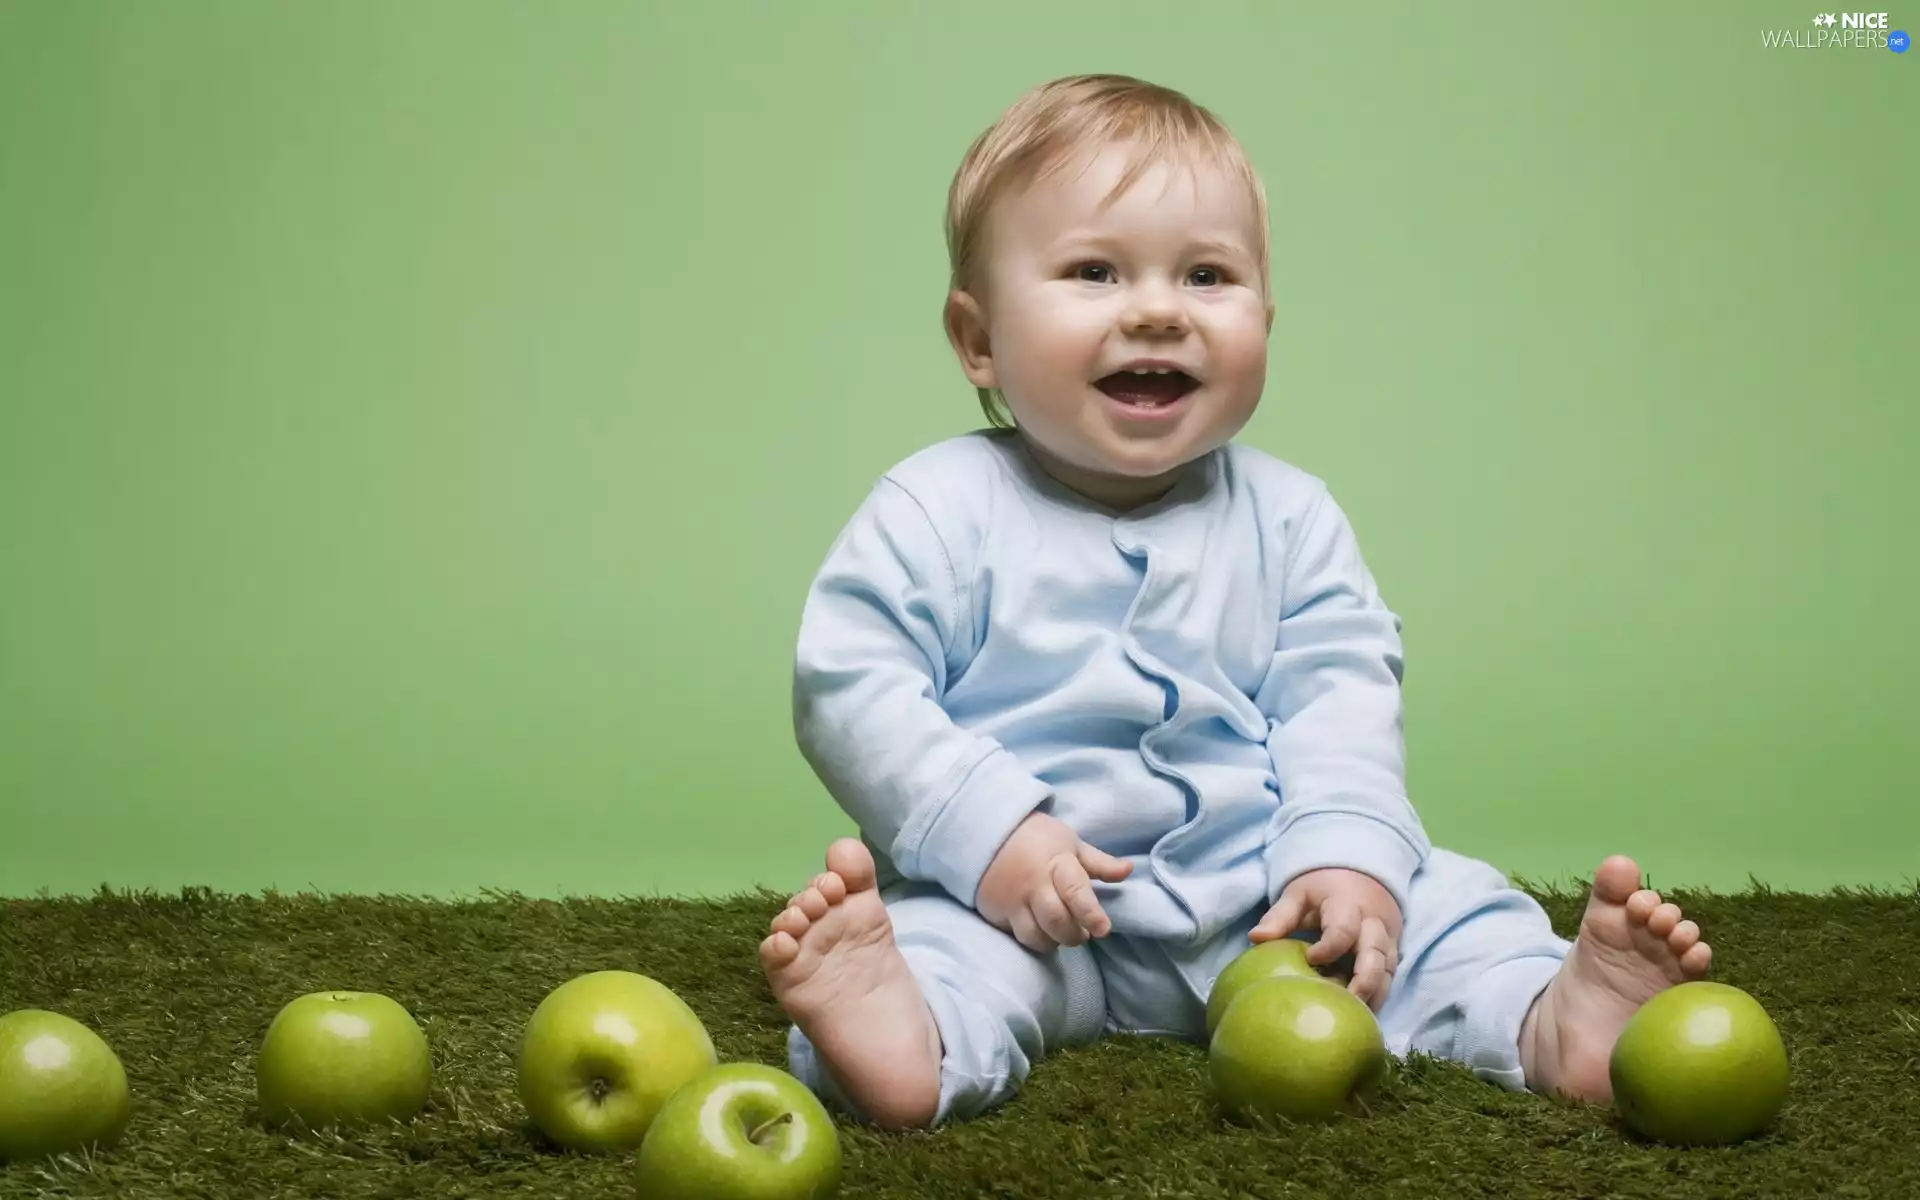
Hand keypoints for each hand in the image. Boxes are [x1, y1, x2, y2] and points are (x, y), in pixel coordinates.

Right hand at [976, 811, 1132, 953]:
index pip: (1076, 891)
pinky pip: (1017, 936)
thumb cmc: (1037, 838)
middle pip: (1056, 920)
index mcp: (1056, 863)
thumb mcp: (1070, 844)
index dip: (1091, 913)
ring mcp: (1012, 900)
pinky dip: (1034, 940)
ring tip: (1061, 934)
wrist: (988, 831)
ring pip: (1036, 935)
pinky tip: (1041, 932)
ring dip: (1054, 941)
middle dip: (1074, 934)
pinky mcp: (995, 912)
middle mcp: (1033, 883)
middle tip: (1082, 933)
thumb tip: (1128, 870)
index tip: (1104, 929)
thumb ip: (1099, 863)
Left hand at [1251, 868, 1402, 1010]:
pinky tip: (1365, 1012)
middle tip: (1346, 1004)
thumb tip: (1255, 939)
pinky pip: (1392, 974)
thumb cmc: (1322, 889)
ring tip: (1358, 1016)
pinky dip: (1381, 993)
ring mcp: (1387, 937)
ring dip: (1376, 993)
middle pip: (1376, 953)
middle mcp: (1372, 921)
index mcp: (1346, 904)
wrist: (1358, 874)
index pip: (1344, 928)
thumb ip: (1279, 916)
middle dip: (1365, 981)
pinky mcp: (1393, 949)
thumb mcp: (1298, 895)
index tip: (1311, 959)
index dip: (1330, 947)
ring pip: (1388, 968)